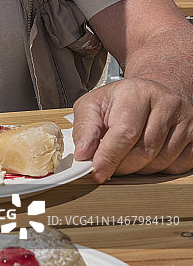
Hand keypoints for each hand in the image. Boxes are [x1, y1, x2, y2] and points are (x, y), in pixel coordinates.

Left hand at [72, 78, 192, 181]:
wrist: (152, 94)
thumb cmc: (121, 101)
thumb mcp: (93, 105)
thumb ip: (84, 128)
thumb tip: (83, 154)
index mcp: (137, 92)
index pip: (125, 133)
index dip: (109, 158)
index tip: (98, 172)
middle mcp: (166, 103)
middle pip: (144, 152)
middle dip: (122, 166)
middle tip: (110, 166)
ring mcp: (186, 119)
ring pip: (161, 162)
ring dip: (139, 170)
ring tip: (128, 158)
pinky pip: (178, 166)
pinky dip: (160, 170)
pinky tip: (148, 158)